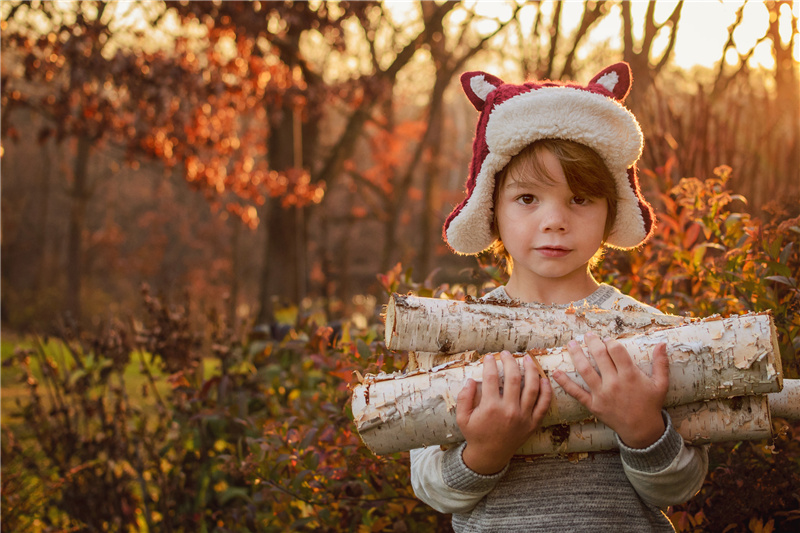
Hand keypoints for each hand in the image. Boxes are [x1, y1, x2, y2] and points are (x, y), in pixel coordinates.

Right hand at [457, 351, 551, 474]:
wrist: (490, 456)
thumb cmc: (475, 434)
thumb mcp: (462, 418)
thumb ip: (464, 398)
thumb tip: (471, 380)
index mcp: (490, 408)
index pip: (491, 378)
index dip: (490, 364)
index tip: (489, 357)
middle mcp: (509, 410)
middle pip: (513, 378)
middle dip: (510, 361)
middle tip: (506, 354)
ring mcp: (523, 417)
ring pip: (531, 388)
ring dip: (530, 370)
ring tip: (527, 359)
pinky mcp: (533, 423)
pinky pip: (544, 404)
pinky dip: (546, 390)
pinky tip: (543, 379)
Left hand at [551, 332, 668, 448]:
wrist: (642, 430)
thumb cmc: (651, 404)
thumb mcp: (661, 384)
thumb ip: (661, 363)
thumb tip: (662, 343)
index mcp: (631, 376)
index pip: (616, 351)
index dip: (610, 342)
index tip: (607, 339)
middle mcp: (614, 383)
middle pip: (600, 356)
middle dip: (592, 342)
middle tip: (587, 335)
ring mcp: (602, 394)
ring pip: (585, 370)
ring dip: (576, 355)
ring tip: (571, 344)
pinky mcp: (593, 405)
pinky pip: (576, 392)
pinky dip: (564, 382)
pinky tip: (555, 372)